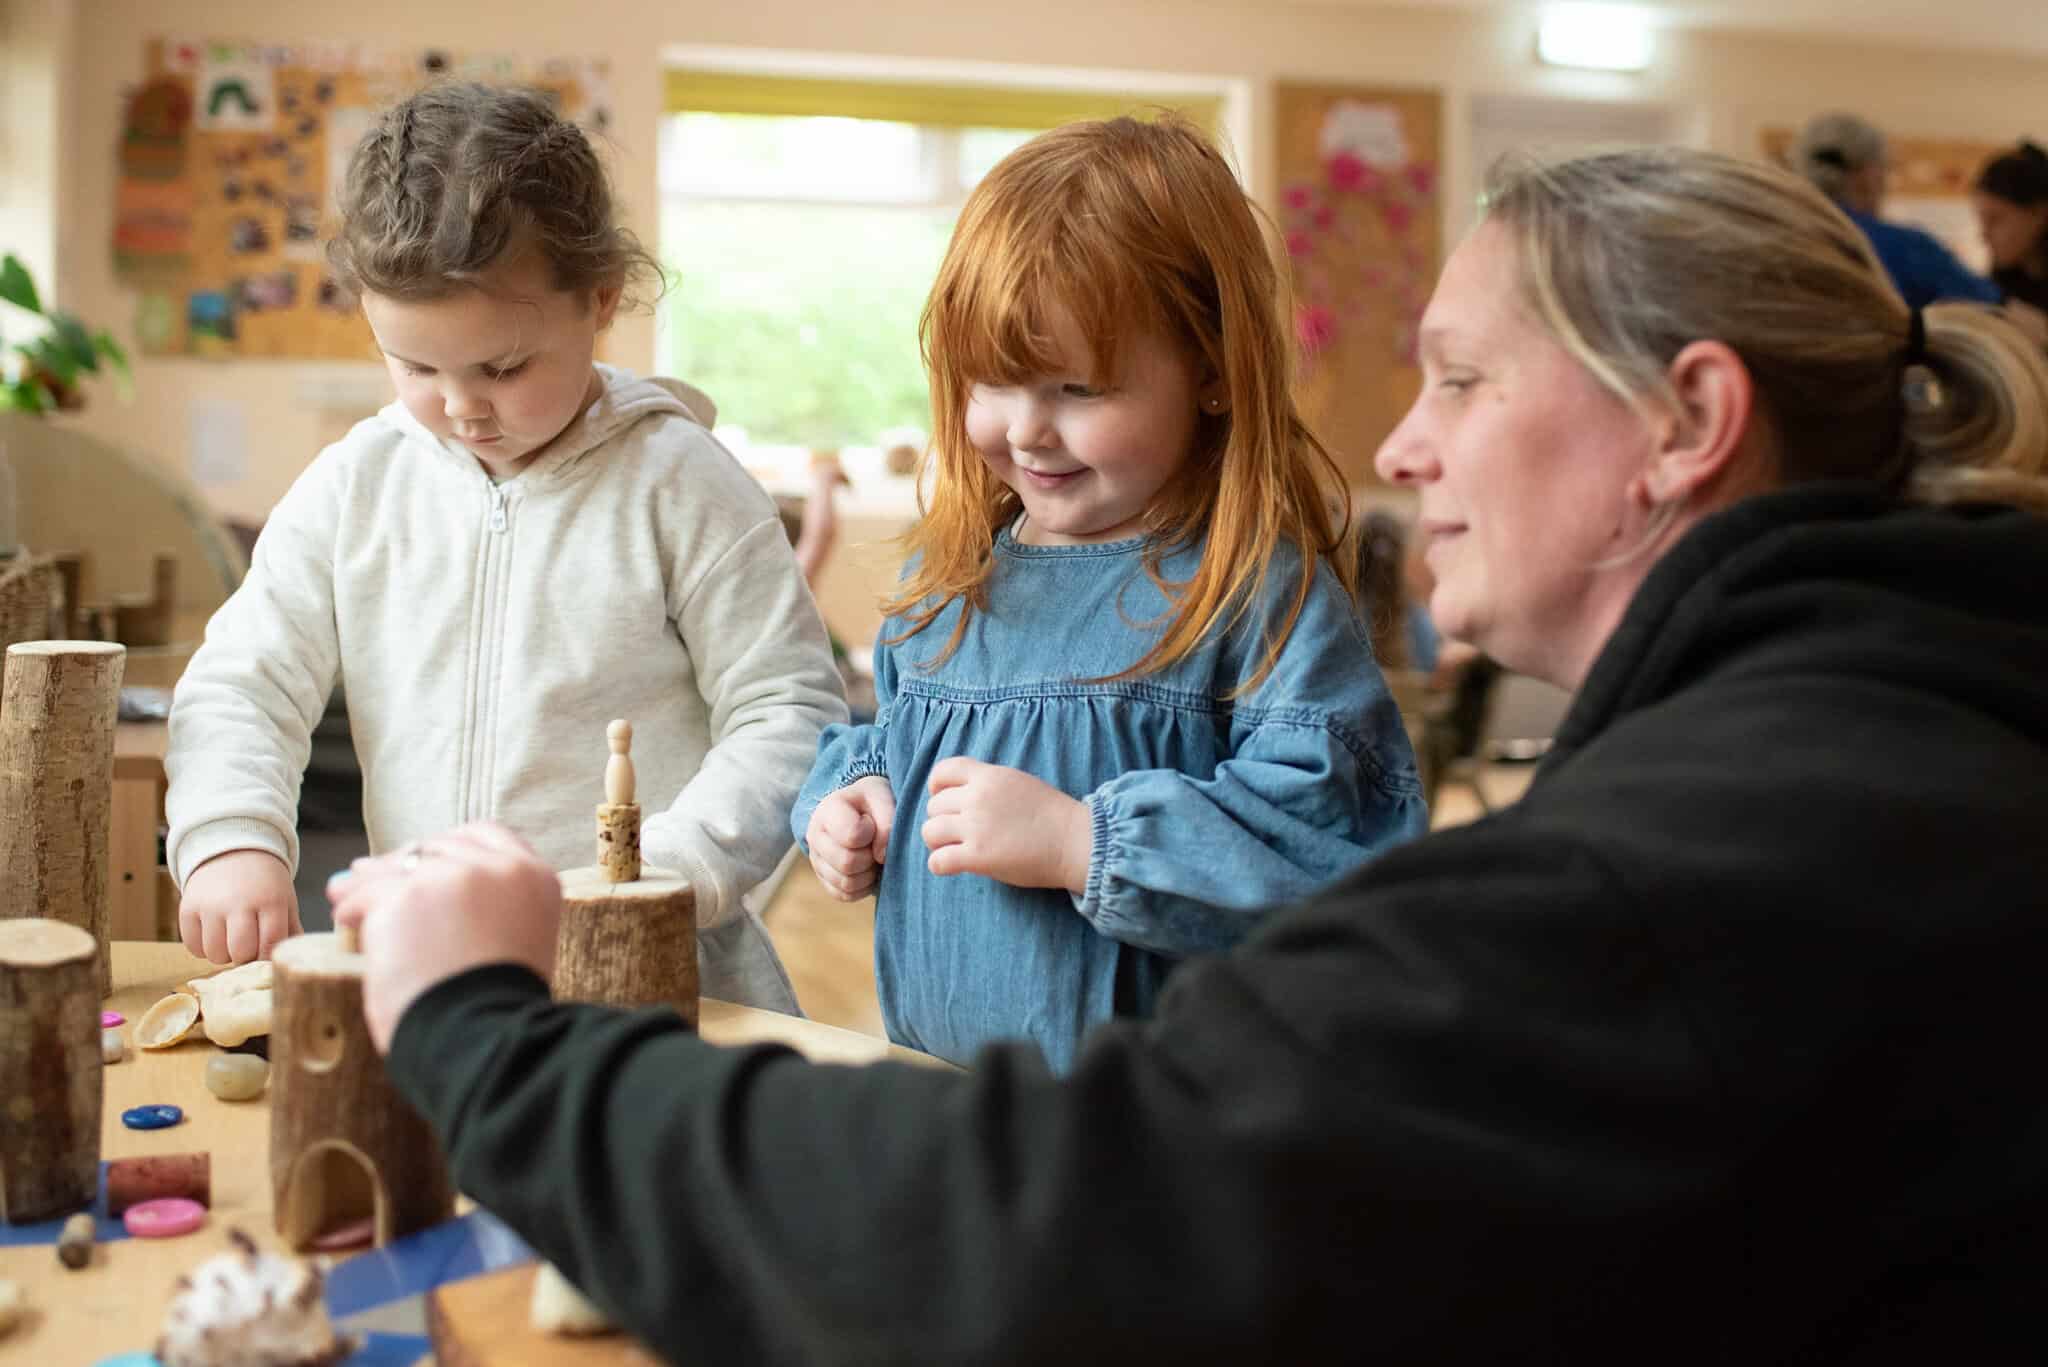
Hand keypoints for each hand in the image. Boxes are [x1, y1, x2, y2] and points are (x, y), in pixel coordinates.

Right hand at [179, 850, 299, 963]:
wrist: (232, 853)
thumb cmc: (264, 884)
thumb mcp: (285, 901)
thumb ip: (290, 931)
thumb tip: (286, 961)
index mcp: (270, 900)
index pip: (270, 943)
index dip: (268, 957)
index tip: (266, 957)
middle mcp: (238, 902)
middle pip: (241, 952)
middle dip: (246, 957)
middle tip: (248, 948)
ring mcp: (210, 905)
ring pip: (215, 954)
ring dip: (224, 954)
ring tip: (230, 939)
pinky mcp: (187, 908)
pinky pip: (193, 947)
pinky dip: (203, 948)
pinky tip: (214, 934)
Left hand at [327, 824, 562, 1052]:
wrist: (487, 1038)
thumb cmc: (498, 1008)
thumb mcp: (519, 939)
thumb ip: (492, 907)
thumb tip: (424, 884)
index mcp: (534, 878)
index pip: (486, 835)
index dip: (450, 847)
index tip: (427, 863)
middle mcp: (498, 868)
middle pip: (437, 847)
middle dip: (404, 862)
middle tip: (373, 876)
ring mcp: (452, 878)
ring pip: (397, 866)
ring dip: (370, 881)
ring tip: (346, 895)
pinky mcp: (406, 897)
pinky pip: (366, 892)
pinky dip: (352, 906)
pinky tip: (345, 920)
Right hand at [805, 776, 895, 900]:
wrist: (861, 809)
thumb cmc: (872, 802)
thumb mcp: (883, 798)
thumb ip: (887, 822)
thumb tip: (882, 856)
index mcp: (828, 809)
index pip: (852, 835)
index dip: (871, 833)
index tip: (872, 823)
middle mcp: (815, 835)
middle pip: (847, 863)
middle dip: (869, 857)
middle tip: (874, 845)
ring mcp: (817, 860)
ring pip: (846, 883)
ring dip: (867, 874)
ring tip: (871, 855)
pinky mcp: (824, 879)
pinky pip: (845, 895)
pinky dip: (862, 887)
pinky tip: (867, 869)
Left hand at [922, 758, 1091, 893]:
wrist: (1074, 841)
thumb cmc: (1053, 816)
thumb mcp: (1019, 784)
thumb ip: (990, 786)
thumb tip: (964, 798)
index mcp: (989, 777)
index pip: (944, 770)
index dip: (936, 785)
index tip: (941, 797)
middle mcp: (978, 798)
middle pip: (935, 805)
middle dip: (942, 819)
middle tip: (957, 832)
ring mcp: (976, 827)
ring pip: (930, 831)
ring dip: (937, 842)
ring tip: (953, 849)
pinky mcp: (977, 856)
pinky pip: (938, 860)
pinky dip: (940, 865)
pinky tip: (952, 866)